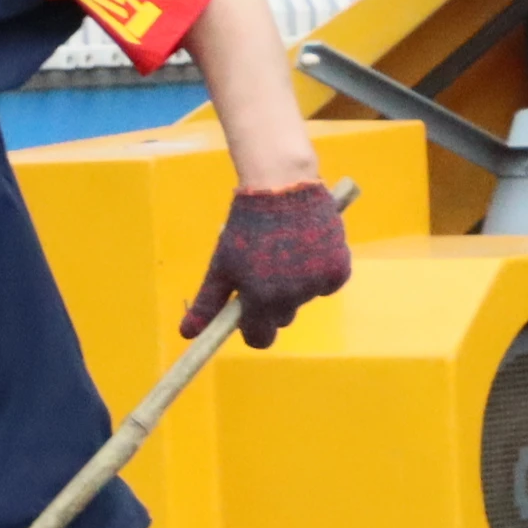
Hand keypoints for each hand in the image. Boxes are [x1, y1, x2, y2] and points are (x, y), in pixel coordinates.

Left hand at [180, 179, 351, 347]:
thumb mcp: (220, 266)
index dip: (252, 329)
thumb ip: (208, 304)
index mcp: (260, 300)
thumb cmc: (245, 229)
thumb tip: (187, 334)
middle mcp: (292, 297)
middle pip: (281, 318)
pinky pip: (328, 284)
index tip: (248, 315)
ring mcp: (317, 283)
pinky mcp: (339, 268)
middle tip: (265, 271)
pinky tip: (308, 250)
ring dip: (296, 285)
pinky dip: (319, 273)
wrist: (282, 189)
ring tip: (286, 252)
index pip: (259, 338)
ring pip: (305, 299)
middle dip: (272, 303)